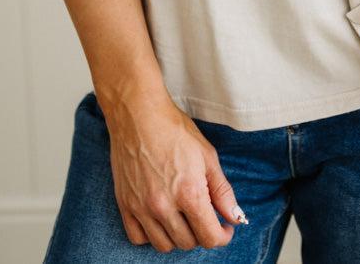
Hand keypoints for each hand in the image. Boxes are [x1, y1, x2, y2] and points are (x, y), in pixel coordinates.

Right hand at [100, 88, 247, 252]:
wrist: (139, 114)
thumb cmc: (174, 129)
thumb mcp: (207, 155)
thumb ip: (223, 191)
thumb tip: (235, 217)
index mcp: (189, 193)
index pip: (210, 237)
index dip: (223, 236)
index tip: (225, 227)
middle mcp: (164, 206)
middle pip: (188, 243)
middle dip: (202, 233)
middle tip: (204, 215)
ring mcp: (141, 207)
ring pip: (164, 245)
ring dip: (178, 237)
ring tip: (184, 217)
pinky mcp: (124, 205)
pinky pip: (138, 238)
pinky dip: (151, 235)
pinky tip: (160, 219)